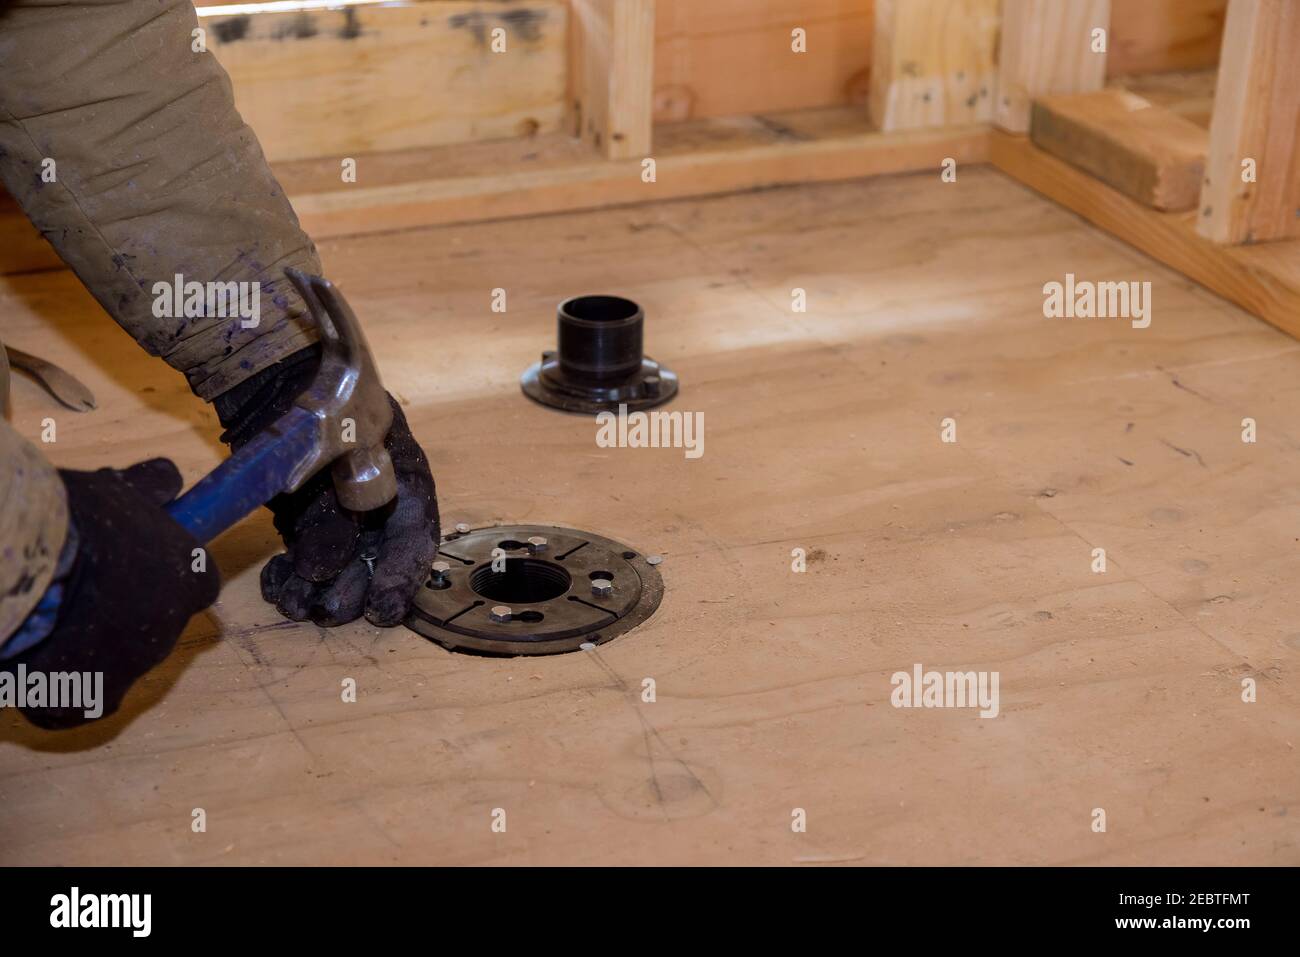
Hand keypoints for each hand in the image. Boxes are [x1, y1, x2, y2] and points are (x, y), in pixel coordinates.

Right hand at [3, 459, 219, 728]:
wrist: (24, 568)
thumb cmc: (73, 520)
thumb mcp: (116, 490)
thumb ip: (149, 489)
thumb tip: (168, 481)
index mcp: (189, 576)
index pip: (196, 582)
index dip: (164, 574)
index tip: (133, 564)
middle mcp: (170, 627)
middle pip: (153, 624)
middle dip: (123, 610)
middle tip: (78, 587)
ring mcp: (132, 668)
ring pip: (115, 662)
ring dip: (88, 645)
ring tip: (46, 613)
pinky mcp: (88, 701)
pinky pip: (76, 699)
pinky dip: (56, 684)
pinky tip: (32, 656)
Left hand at [215, 347, 438, 626]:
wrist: (267, 370)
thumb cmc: (315, 400)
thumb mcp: (334, 451)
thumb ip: (333, 511)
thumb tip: (326, 570)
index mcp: (401, 477)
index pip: (413, 536)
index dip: (400, 576)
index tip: (381, 609)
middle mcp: (375, 500)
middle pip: (374, 559)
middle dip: (352, 590)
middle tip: (327, 611)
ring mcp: (338, 510)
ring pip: (337, 565)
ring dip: (317, 590)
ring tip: (294, 604)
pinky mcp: (301, 518)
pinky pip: (302, 557)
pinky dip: (288, 577)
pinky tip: (274, 585)